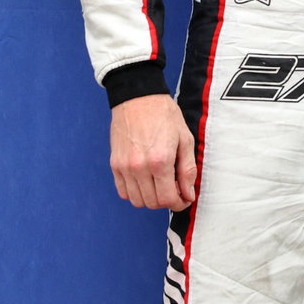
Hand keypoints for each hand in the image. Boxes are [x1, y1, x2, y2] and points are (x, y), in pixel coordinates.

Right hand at [109, 93, 196, 210]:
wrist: (138, 99)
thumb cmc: (165, 115)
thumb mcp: (185, 139)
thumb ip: (187, 170)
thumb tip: (189, 193)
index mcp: (160, 161)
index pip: (168, 198)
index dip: (179, 204)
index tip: (185, 199)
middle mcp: (139, 168)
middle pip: (152, 203)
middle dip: (167, 202)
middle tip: (176, 192)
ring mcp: (124, 167)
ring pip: (136, 201)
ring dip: (151, 199)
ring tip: (161, 186)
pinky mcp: (114, 165)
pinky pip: (123, 192)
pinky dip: (135, 193)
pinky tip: (146, 182)